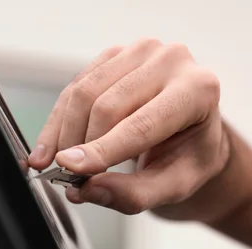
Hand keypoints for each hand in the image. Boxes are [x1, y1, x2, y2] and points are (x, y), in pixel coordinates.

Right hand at [28, 38, 229, 218]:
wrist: (193, 134)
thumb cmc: (189, 158)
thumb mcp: (175, 186)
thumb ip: (136, 194)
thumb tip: (87, 190)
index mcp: (198, 90)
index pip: (142, 124)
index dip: (102, 149)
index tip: (70, 169)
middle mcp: (171, 61)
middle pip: (107, 105)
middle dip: (82, 146)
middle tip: (72, 180)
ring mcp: (141, 52)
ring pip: (84, 93)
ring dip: (66, 134)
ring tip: (63, 167)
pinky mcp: (115, 55)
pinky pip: (75, 87)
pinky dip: (59, 121)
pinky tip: (54, 147)